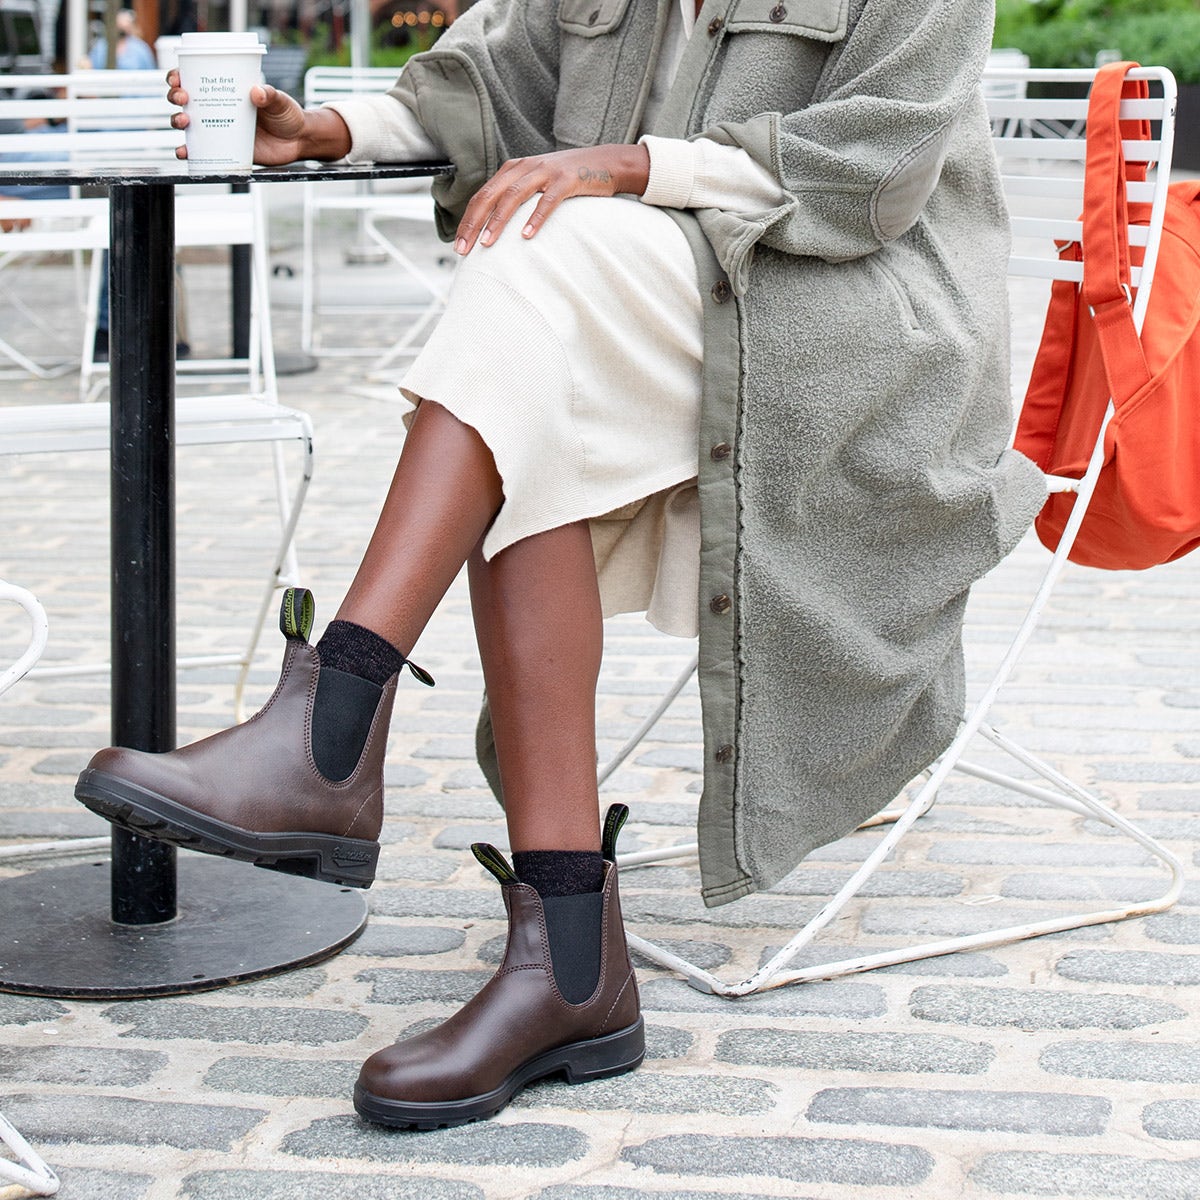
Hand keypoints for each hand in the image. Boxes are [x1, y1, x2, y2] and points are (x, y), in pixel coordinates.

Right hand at [166, 69, 343, 164]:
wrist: (299, 141)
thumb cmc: (287, 115)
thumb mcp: (280, 101)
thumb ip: (270, 96)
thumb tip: (256, 92)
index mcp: (225, 90)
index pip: (194, 78)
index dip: (178, 76)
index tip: (178, 79)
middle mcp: (217, 108)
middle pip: (184, 100)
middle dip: (175, 97)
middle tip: (184, 99)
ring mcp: (219, 129)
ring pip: (187, 125)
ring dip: (177, 121)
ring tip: (185, 122)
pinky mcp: (225, 150)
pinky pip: (201, 152)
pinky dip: (189, 153)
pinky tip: (185, 153)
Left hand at [455, 144, 650, 254]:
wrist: (605, 162)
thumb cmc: (568, 180)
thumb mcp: (536, 184)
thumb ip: (516, 197)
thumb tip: (494, 226)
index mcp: (513, 169)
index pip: (482, 196)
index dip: (467, 220)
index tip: (458, 246)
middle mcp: (525, 167)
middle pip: (491, 195)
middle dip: (474, 223)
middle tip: (464, 249)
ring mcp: (546, 172)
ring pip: (514, 196)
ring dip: (498, 221)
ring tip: (487, 244)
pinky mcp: (567, 180)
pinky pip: (548, 200)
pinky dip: (536, 217)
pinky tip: (526, 235)